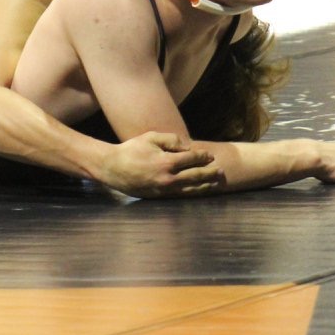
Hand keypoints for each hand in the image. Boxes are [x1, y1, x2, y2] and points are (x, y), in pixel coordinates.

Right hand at [99, 131, 224, 198]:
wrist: (113, 168)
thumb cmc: (131, 149)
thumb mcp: (151, 137)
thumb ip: (171, 139)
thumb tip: (187, 146)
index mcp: (166, 162)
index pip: (192, 159)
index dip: (203, 157)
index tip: (210, 156)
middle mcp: (168, 178)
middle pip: (196, 176)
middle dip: (210, 173)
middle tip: (221, 171)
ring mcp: (164, 189)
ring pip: (190, 189)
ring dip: (205, 185)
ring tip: (216, 183)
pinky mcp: (159, 196)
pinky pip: (180, 195)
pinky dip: (192, 193)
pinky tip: (199, 190)